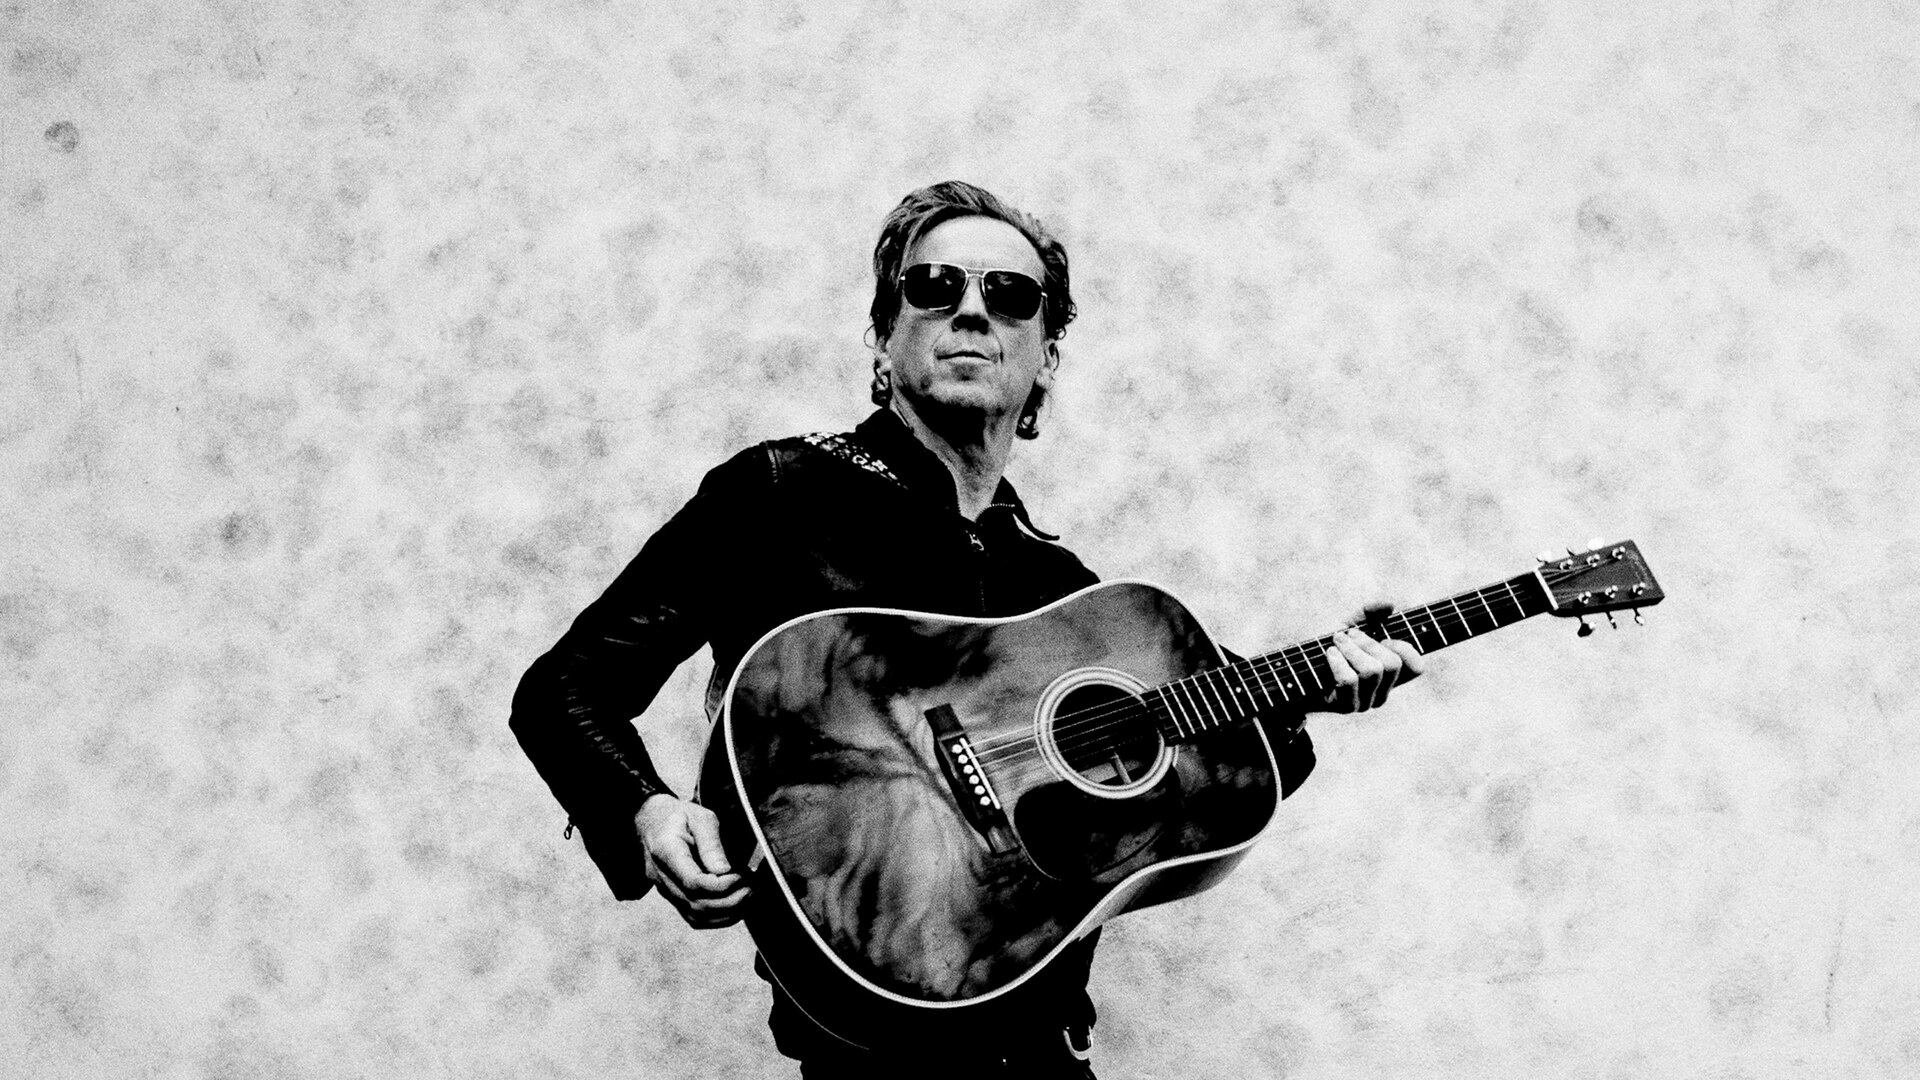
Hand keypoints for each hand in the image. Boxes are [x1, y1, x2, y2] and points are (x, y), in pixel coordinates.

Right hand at [636, 794, 751, 928]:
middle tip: (751, 886)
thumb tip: (724, 870)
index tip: (742, 875)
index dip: (722, 886)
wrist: (653, 822)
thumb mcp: (699, 816)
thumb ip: (711, 842)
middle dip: (730, 901)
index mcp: (665, 851)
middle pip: (695, 904)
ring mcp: (664, 890)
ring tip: (748, 896)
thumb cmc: (679, 816)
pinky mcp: (673, 898)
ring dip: (727, 913)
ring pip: (695, 917)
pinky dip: (718, 918)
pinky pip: (694, 918)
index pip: (693, 882)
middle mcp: (661, 876)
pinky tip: (736, 906)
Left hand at [1315, 600, 1424, 713]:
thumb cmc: (1322, 649)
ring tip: (1335, 642)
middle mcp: (1382, 692)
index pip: (1416, 667)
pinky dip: (1338, 661)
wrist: (1293, 673)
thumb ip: (1367, 613)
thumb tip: (1390, 605)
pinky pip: (1350, 680)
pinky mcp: (1346, 707)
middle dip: (1368, 642)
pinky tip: (1329, 654)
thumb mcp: (1346, 626)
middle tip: (1348, 635)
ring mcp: (1365, 702)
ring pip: (1372, 671)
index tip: (1384, 637)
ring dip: (1351, 649)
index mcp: (1389, 676)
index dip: (1406, 648)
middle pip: (1392, 664)